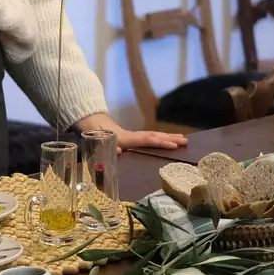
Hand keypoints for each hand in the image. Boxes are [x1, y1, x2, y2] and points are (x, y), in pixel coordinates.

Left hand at [73, 114, 187, 149]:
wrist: (87, 123)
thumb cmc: (92, 137)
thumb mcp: (97, 145)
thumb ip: (108, 150)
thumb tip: (120, 151)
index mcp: (125, 139)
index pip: (146, 140)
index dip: (160, 142)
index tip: (174, 145)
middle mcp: (131, 136)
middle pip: (154, 135)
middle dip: (170, 138)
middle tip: (186, 141)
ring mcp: (132, 136)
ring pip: (153, 135)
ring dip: (167, 137)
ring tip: (183, 139)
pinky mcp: (131, 138)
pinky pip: (148, 138)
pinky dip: (159, 138)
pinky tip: (166, 141)